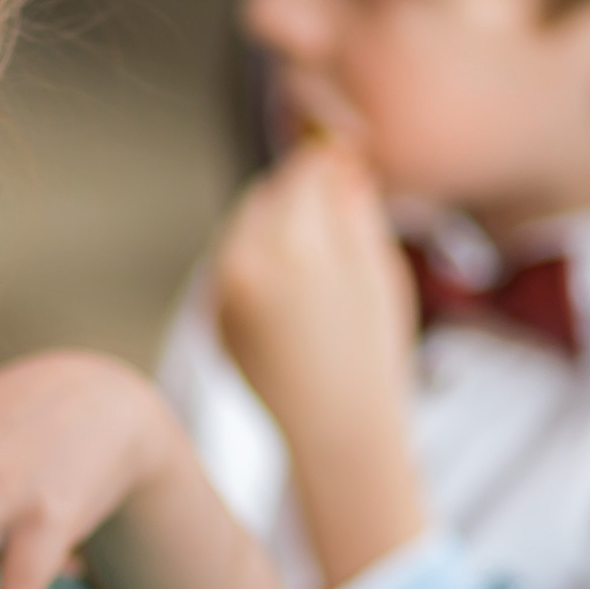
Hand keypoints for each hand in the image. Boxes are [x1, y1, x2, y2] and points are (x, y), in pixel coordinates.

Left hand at [209, 137, 425, 587]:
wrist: (336, 433)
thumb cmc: (371, 356)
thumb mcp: (377, 274)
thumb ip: (352, 211)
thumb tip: (339, 163)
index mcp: (292, 247)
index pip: (302, 173)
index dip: (325, 160)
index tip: (344, 155)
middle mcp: (245, 263)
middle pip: (266, 196)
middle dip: (297, 193)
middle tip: (335, 199)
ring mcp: (221, 292)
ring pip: (244, 228)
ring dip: (276, 225)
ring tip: (319, 252)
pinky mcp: (212, 316)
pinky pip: (232, 264)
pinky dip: (258, 260)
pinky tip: (295, 287)